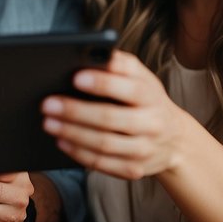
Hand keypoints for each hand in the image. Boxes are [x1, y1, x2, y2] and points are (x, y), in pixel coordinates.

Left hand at [40, 50, 189, 180]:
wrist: (174, 139)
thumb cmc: (146, 100)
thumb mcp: (142, 78)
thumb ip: (120, 65)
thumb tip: (91, 51)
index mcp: (152, 96)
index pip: (129, 89)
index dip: (102, 83)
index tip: (75, 77)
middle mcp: (151, 124)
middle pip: (110, 119)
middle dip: (76, 111)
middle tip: (47, 104)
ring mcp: (144, 150)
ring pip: (104, 144)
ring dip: (72, 134)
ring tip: (48, 123)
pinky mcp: (135, 170)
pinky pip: (103, 164)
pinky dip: (79, 153)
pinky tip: (61, 142)